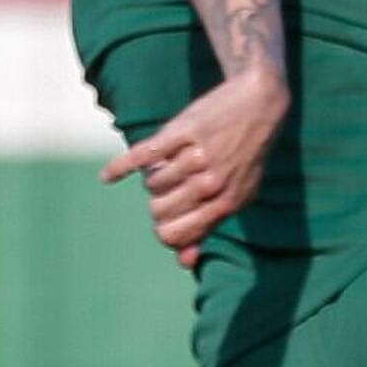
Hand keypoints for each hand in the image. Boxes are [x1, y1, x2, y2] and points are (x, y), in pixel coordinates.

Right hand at [101, 68, 290, 269]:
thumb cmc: (243, 155)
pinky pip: (141, 156)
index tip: (166, 219)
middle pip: (158, 211)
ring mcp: (197, 157)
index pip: (174, 236)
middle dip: (158, 202)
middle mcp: (214, 182)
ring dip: (157, 175)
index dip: (163, 231)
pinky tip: (108, 177)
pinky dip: (121, 167)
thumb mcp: (237, 193)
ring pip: (152, 183)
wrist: (259, 104)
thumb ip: (209, 226)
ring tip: (175, 163)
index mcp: (228, 203)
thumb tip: (184, 263)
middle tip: (172, 187)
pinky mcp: (182, 132)